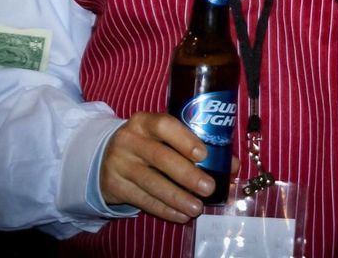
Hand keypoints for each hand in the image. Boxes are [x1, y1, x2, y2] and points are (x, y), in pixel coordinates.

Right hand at [99, 113, 213, 223]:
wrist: (105, 158)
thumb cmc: (146, 145)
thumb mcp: (163, 138)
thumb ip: (195, 146)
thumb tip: (232, 165)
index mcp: (144, 122)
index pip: (163, 125)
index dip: (184, 139)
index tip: (203, 154)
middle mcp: (129, 140)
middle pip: (160, 157)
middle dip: (187, 174)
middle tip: (208, 188)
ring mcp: (119, 163)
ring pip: (151, 182)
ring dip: (177, 197)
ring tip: (197, 208)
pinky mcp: (114, 186)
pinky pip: (142, 200)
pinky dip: (164, 209)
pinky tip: (181, 215)